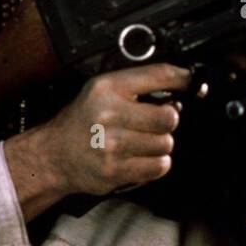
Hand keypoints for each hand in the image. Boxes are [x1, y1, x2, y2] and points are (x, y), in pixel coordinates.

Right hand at [41, 63, 186, 196]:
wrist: (53, 155)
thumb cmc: (83, 121)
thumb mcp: (104, 90)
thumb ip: (140, 85)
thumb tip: (182, 88)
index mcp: (108, 88)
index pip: (160, 75)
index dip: (184, 79)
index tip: (192, 83)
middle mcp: (109, 114)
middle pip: (169, 117)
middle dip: (168, 121)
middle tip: (155, 123)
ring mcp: (112, 145)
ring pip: (166, 143)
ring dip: (160, 144)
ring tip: (142, 142)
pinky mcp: (115, 171)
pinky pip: (159, 166)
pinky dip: (156, 163)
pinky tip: (141, 157)